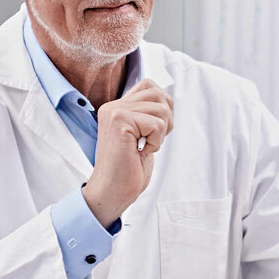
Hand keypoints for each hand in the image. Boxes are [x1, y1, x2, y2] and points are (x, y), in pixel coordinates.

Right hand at [82, 79, 172, 225]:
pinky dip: (156, 142)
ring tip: (144, 147)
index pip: (150, 86)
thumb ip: (147, 114)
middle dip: (166, 120)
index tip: (153, 131)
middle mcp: (113, 106)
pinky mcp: (120, 122)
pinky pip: (157, 124)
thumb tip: (166, 98)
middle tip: (152, 140)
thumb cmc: (129, 169)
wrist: (112, 192)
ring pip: (161, 109)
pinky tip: (140, 152)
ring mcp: (115, 112)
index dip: (162, 107)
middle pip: (159, 95)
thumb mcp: (141, 135)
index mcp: (116, 107)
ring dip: (161, 133)